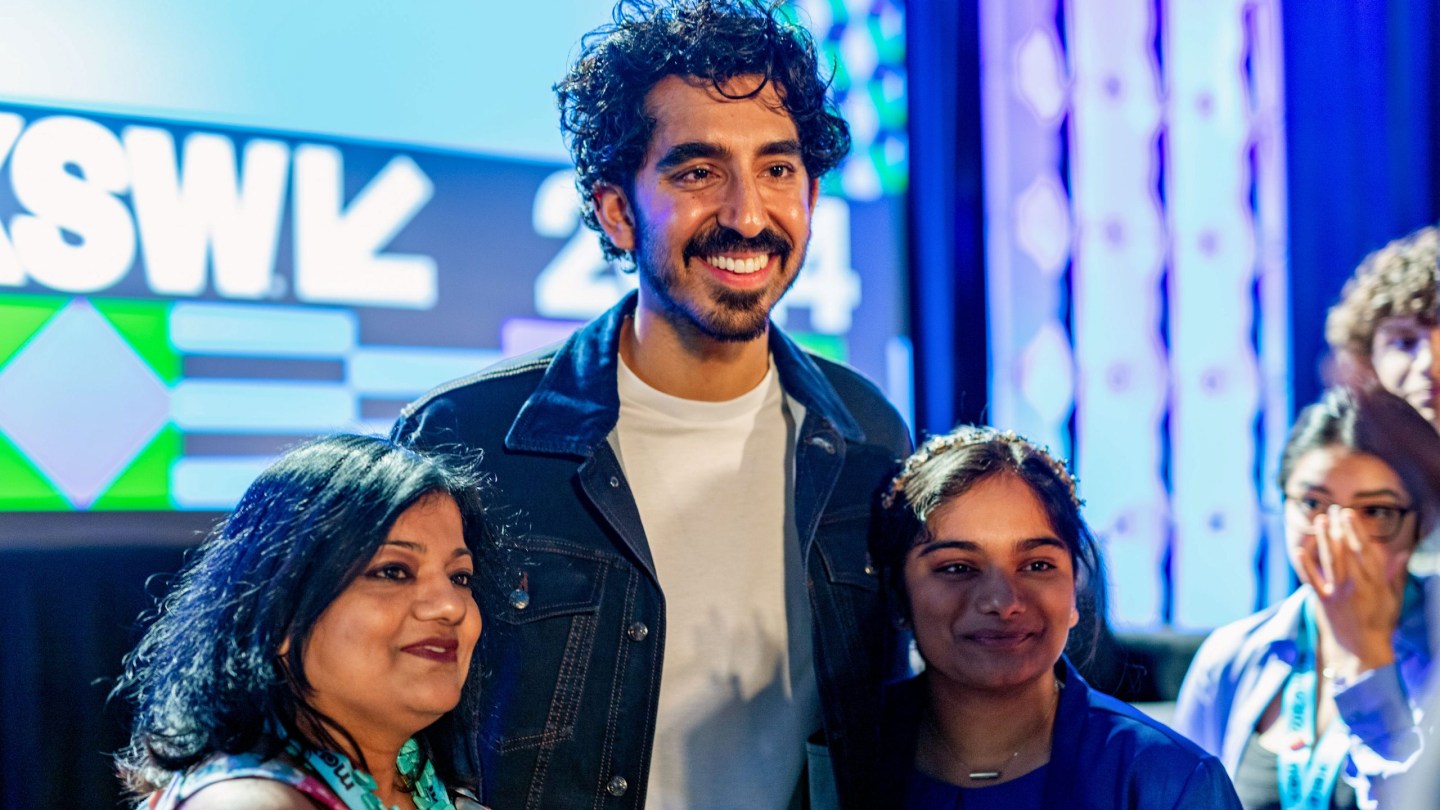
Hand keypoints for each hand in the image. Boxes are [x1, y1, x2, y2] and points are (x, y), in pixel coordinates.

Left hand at [1296, 507, 1407, 676]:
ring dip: (1324, 539)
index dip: (1356, 530)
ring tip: (1319, 519)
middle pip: (1347, 551)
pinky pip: (1312, 580)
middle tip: (1334, 508)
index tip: (1349, 514)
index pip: (1365, 551)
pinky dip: (1305, 565)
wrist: (1362, 650)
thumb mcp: (1393, 598)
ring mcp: (1339, 593)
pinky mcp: (1324, 602)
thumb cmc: (1380, 622)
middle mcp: (1357, 586)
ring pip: (1330, 561)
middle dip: (1339, 528)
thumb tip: (1403, 553)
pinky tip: (1298, 550)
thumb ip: (1396, 574)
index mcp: (1375, 583)